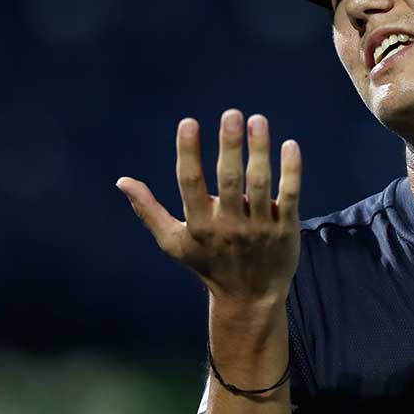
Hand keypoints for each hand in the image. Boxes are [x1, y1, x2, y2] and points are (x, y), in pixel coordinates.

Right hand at [116, 109, 301, 305]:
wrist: (250, 299)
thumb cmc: (208, 265)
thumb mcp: (174, 242)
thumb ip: (148, 210)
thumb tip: (122, 181)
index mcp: (199, 225)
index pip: (191, 184)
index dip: (189, 152)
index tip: (189, 122)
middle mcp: (228, 226)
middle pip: (229, 180)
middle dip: (229, 146)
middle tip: (231, 114)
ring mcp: (259, 228)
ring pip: (260, 184)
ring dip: (259, 150)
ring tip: (258, 120)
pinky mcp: (285, 230)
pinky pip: (289, 196)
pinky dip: (291, 171)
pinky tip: (289, 145)